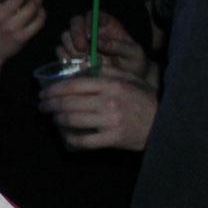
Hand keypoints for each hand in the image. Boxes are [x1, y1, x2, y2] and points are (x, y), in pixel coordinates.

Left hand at [39, 74, 157, 150]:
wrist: (165, 123)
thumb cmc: (145, 99)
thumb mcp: (130, 79)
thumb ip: (106, 71)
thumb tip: (81, 67)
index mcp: (111, 85)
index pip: (73, 85)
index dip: (53, 89)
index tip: (43, 93)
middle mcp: (108, 102)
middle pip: (67, 103)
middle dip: (49, 105)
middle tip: (41, 106)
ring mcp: (110, 121)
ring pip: (71, 120)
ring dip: (56, 119)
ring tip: (52, 118)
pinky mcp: (112, 138)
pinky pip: (82, 140)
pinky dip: (69, 138)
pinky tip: (64, 135)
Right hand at [57, 12, 157, 86]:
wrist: (127, 80)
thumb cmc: (133, 62)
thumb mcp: (133, 53)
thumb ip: (119, 45)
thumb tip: (99, 42)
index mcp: (105, 24)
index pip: (91, 15)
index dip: (88, 23)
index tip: (91, 36)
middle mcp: (89, 30)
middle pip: (74, 23)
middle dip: (76, 35)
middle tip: (83, 50)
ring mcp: (78, 43)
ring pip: (65, 37)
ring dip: (71, 48)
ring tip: (83, 61)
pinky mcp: (70, 56)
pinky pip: (60, 53)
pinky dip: (65, 59)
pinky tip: (76, 66)